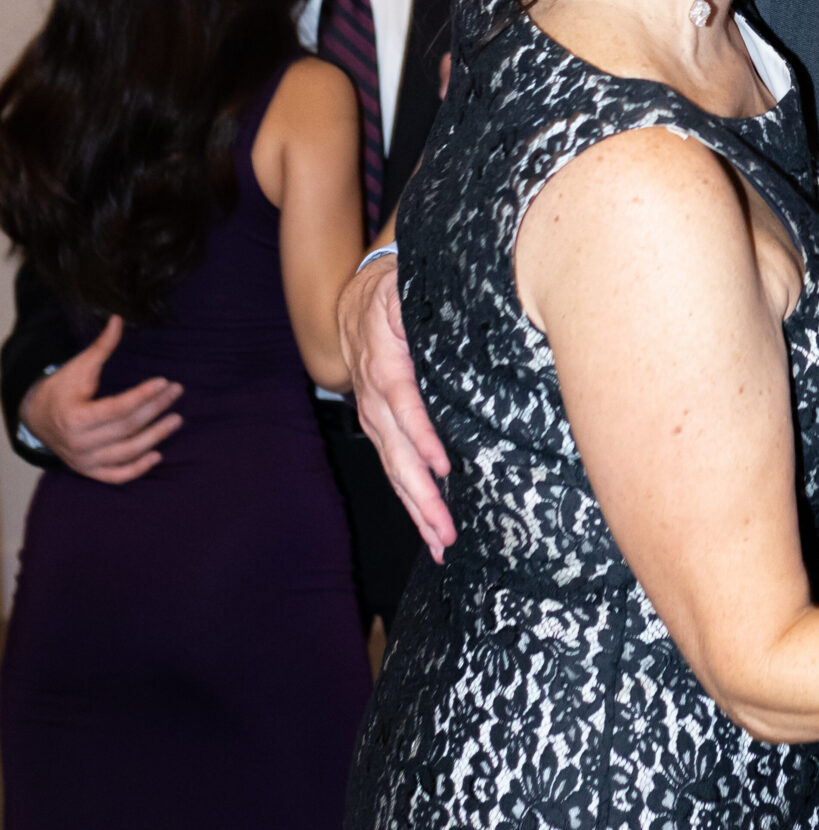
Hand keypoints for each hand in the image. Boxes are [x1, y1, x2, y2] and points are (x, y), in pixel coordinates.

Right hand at [18, 317, 181, 483]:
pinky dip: (138, 469)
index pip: (116, 408)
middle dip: (155, 409)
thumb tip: (118, 319)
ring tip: (177, 419)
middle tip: (177, 392)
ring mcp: (85, 461)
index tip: (164, 382)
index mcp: (74, 417)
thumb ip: (101, 348)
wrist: (37, 419)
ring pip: (127, 452)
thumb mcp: (78, 368)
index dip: (142, 396)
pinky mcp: (90, 471)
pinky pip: (117, 476)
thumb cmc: (62, 390)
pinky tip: (158, 454)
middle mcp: (79, 443)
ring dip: (156, 437)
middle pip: (126, 427)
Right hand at [337, 255, 455, 558]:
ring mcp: (374, 415)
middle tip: (444, 529)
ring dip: (416, 507)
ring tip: (439, 541)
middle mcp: (374, 395)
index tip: (442, 466)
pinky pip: (393, 466)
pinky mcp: (380, 427)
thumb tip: (447, 319)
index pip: (402, 403)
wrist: (360, 299)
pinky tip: (428, 525)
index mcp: (384, 360)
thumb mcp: (405, 287)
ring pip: (393, 467)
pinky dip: (409, 498)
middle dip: (420, 494)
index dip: (421, 435)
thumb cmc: (395, 292)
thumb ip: (421, 306)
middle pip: (396, 451)